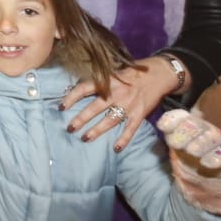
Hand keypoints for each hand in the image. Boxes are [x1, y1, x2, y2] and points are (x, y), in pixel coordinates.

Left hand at [61, 58, 177, 151]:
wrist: (160, 73)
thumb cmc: (133, 73)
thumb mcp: (115, 72)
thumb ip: (100, 81)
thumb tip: (79, 89)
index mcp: (108, 80)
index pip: (85, 88)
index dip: (71, 97)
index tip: (60, 107)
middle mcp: (117, 92)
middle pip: (95, 107)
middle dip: (81, 119)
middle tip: (70, 128)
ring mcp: (129, 104)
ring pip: (110, 120)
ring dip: (97, 130)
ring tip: (85, 138)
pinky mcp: (140, 113)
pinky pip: (131, 128)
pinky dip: (124, 139)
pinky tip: (116, 148)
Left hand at [159, 109, 220, 215]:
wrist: (220, 182)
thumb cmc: (194, 162)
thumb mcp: (178, 153)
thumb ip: (169, 141)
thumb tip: (158, 127)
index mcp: (191, 127)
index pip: (182, 117)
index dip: (173, 119)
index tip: (162, 126)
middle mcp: (207, 131)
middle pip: (198, 125)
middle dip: (186, 131)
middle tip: (175, 143)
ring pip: (213, 137)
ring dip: (201, 143)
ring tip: (191, 151)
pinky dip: (217, 158)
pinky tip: (207, 164)